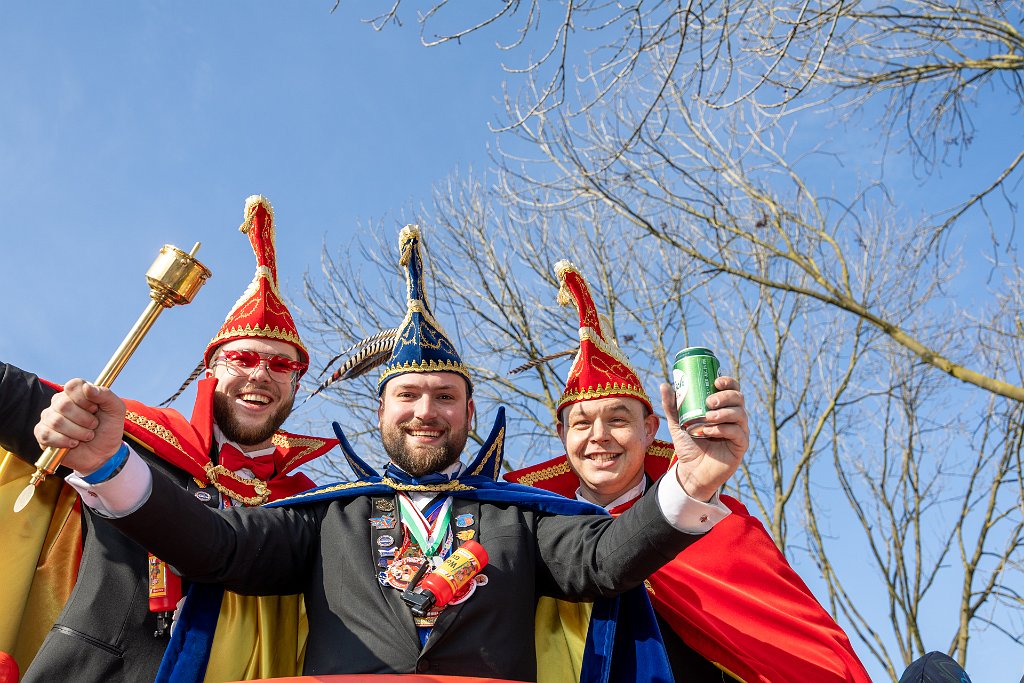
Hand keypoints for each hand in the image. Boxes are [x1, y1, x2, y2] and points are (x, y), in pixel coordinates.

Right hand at [33, 379, 126, 474]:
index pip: (72, 386)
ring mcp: (49, 417)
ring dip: (78, 432)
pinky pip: (47, 435)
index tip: (95, 408)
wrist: (103, 453)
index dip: (84, 399)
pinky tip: (74, 443)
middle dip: (84, 419)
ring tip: (87, 436)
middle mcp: (59, 402)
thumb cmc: (108, 428)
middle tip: (94, 425)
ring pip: (56, 421)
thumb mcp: (115, 410)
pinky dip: (65, 441)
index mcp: (76, 392)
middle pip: (63, 404)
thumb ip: (105, 395)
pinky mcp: (42, 433)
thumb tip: (87, 387)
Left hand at [661, 376, 747, 501]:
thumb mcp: (677, 423)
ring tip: (707, 418)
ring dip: (723, 413)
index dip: (728, 382)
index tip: (716, 381)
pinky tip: (709, 431)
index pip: (732, 389)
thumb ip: (672, 406)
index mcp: (722, 408)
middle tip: (709, 402)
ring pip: (740, 414)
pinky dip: (723, 429)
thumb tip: (665, 385)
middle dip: (725, 397)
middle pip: (738, 399)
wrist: (691, 471)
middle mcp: (734, 417)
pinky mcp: (740, 446)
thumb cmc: (688, 445)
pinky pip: (737, 433)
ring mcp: (739, 431)